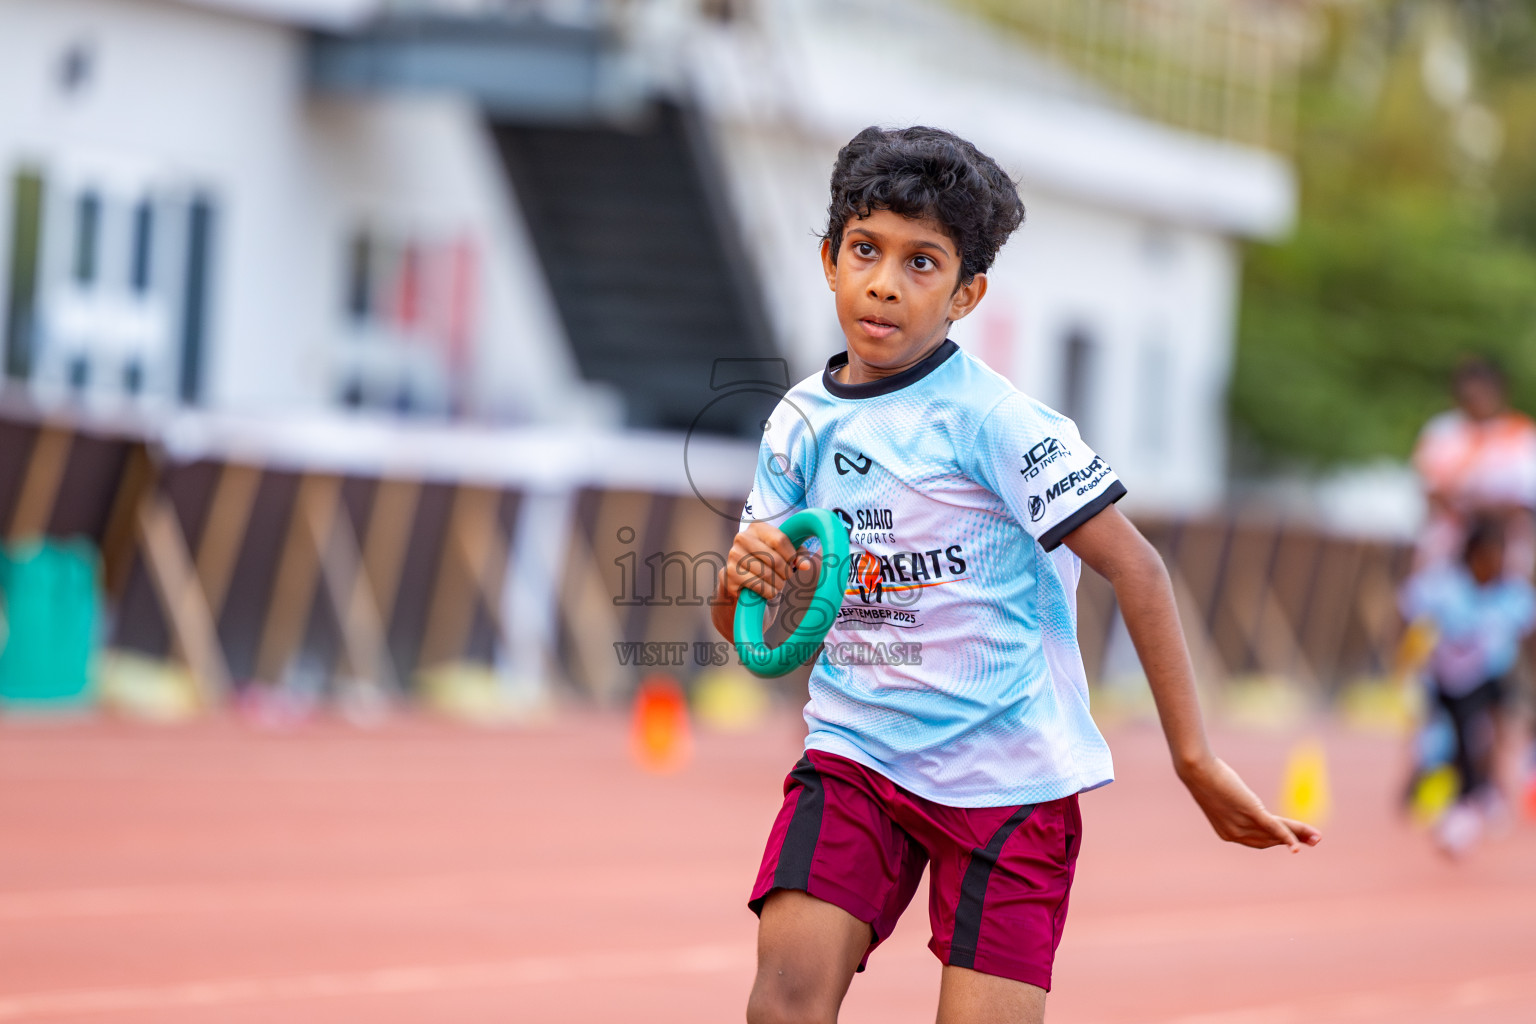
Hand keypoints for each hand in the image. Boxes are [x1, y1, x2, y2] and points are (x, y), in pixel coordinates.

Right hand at [719, 522, 811, 602]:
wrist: (740, 578)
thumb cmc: (767, 562)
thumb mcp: (785, 554)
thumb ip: (798, 556)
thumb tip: (805, 565)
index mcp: (756, 527)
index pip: (780, 540)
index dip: (791, 555)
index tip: (793, 563)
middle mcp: (742, 538)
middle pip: (774, 559)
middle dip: (786, 572)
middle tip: (787, 577)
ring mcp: (733, 556)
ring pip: (767, 575)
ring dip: (778, 584)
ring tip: (778, 584)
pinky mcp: (730, 574)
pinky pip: (757, 586)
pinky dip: (768, 592)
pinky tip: (768, 590)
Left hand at [1177, 755, 1321, 852]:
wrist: (1197, 769)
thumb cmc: (1208, 778)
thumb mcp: (1224, 798)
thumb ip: (1238, 807)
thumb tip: (1250, 805)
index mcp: (1228, 834)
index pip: (1261, 842)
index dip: (1281, 841)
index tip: (1297, 841)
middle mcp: (1235, 834)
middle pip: (1272, 840)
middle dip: (1296, 840)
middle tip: (1316, 841)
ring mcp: (1242, 824)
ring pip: (1276, 833)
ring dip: (1299, 835)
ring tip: (1317, 837)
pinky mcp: (1249, 812)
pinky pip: (1273, 827)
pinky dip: (1289, 836)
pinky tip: (1300, 844)